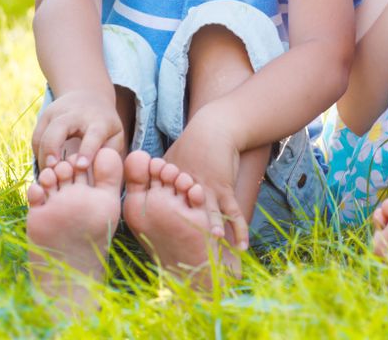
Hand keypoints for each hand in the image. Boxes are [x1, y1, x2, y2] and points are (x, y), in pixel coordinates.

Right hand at [31, 89, 125, 171]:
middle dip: (52, 147)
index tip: (80, 166)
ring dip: (42, 155)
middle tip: (51, 168)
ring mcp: (58, 113)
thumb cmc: (105, 126)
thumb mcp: (116, 136)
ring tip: (47, 174)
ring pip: (44, 134)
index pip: (93, 134)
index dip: (87, 150)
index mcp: (99, 120)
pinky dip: (38, 153)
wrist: (90, 97)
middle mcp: (76, 114)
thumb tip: (99, 176)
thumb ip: (109, 155)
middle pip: (59, 127)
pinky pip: (36, 137)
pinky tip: (44, 166)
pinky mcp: (45, 116)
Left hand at [164, 109, 248, 249]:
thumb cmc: (190, 146)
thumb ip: (156, 179)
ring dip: (211, 231)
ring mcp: (206, 189)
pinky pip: (233, 212)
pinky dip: (239, 229)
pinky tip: (241, 247)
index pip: (163, 207)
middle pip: (184, 213)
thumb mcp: (168, 161)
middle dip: (187, 233)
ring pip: (208, 214)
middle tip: (186, 259)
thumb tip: (146, 195)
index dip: (162, 225)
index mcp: (170, 185)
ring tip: (212, 248)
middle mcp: (186, 189)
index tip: (159, 247)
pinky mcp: (224, 188)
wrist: (214, 128)